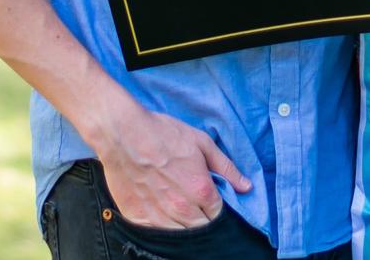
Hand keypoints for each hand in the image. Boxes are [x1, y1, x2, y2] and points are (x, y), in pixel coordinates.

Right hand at [92, 105, 250, 229]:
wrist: (122, 133)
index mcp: (201, 190)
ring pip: (181, 237)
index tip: (210, 199)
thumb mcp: (201, 142)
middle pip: (201, 229)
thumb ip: (226, 167)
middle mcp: (182, 208)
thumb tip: (247, 187)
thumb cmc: (162, 133)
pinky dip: (163, 228)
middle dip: (203, 219)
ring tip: (179, 208)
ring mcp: (160, 217)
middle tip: (194, 203)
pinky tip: (161, 213)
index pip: (219, 215)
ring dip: (184, 226)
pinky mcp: (139, 219)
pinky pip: (157, 235)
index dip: (216, 208)